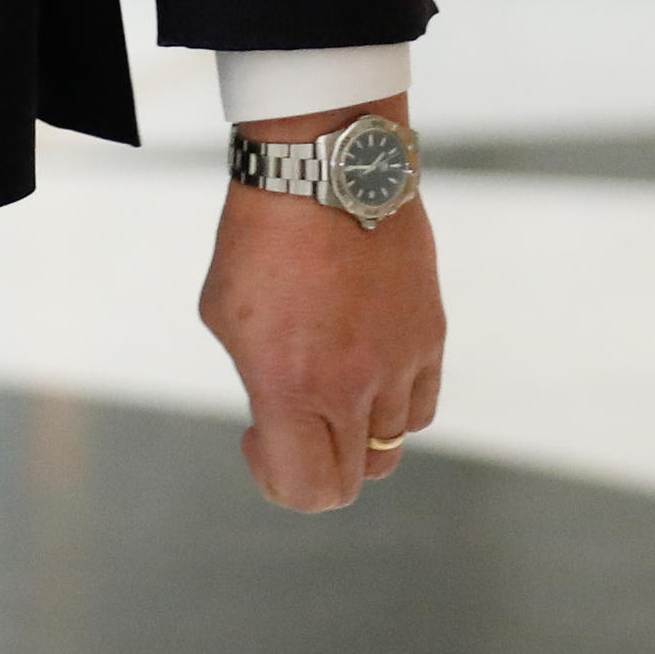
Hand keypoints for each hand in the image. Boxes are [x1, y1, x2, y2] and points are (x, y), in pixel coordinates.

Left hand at [197, 105, 444, 512]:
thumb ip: (259, 381)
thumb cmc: (260, 235)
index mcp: (290, 386)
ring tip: (329, 384)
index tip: (256, 435)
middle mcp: (352, 386)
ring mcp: (398, 363)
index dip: (274, 479)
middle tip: (290, 423)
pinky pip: (420, 406)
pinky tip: (364, 362)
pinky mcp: (430, 337)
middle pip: (351, 480)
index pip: (305, 488)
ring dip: (355, 433)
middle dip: (315, 466)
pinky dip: (392, 403)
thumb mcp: (224, 314)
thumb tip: (282, 414)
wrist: (323, 166)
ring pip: (389, 446)